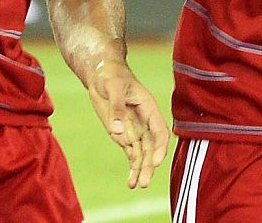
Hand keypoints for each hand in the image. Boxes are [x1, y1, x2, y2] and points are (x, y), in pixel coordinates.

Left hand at [86, 59, 170, 188]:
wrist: (102, 74)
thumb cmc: (111, 75)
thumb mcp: (113, 86)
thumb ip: (117, 107)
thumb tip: (117, 130)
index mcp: (149, 108)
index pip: (159, 130)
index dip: (160, 146)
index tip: (156, 161)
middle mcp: (145, 122)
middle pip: (151, 147)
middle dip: (149, 165)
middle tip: (144, 182)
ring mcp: (135, 130)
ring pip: (142, 154)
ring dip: (141, 170)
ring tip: (136, 185)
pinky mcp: (123, 135)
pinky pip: (131, 154)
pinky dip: (132, 167)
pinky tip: (131, 182)